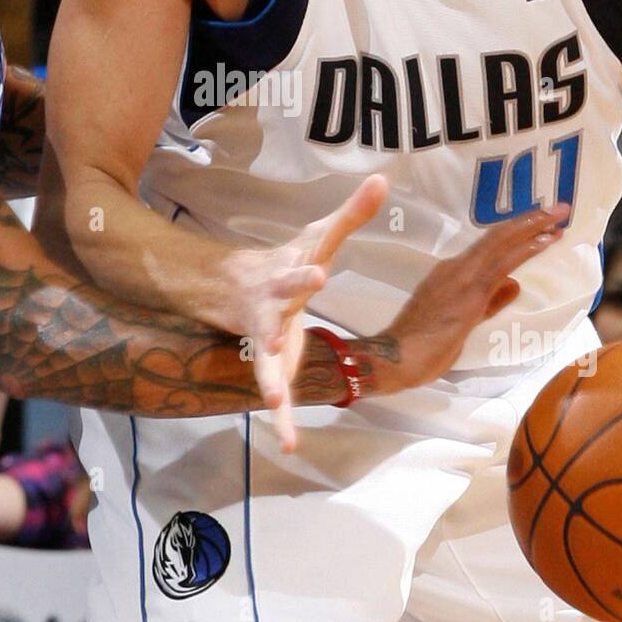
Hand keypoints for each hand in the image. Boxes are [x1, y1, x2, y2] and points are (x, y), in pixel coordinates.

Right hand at [228, 175, 388, 452]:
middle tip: (281, 340)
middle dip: (277, 328)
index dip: (306, 273)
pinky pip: (277, 393)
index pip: (301, 270)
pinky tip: (290, 443)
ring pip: (267, 362)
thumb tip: (383, 178)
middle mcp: (273, 308)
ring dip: (271, 380)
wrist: (238, 286)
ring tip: (275, 399)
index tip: (318, 275)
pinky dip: (282, 419)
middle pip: (276, 316)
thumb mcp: (320, 235)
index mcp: (289, 275)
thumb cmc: (290, 258)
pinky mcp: (271, 364)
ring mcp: (268, 340)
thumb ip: (352, 213)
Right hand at [364, 204, 568, 393]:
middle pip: (498, 236)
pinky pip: (503, 263)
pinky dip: (527, 248)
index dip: (516, 231)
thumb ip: (489, 302)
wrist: (396, 357)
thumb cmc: (422, 346)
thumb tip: (514, 285)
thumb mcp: (462, 321)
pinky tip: (546, 239)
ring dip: (533, 226)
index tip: (540, 221)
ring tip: (558, 214)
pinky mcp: (471, 292)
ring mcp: (463, 277)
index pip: (489, 245)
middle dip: (530, 220)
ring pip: (503, 242)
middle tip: (559, 207)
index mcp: (451, 272)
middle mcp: (456, 267)